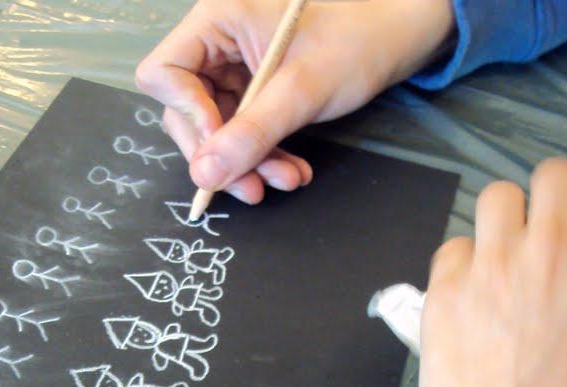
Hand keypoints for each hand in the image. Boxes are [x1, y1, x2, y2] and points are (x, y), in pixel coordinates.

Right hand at [135, 0, 453, 203]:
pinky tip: (290, 170)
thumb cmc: (358, 41)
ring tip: (285, 180)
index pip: (163, 73)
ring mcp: (233, 69)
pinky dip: (263, 156)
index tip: (221, 144)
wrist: (402, 37)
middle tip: (252, 186)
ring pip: (215, 130)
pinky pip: (242, 133)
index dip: (186, 114)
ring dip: (247, 163)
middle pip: (184, 110)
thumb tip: (204, 176)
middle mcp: (217, 43)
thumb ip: (251, 134)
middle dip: (221, 153)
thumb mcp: (302, 90)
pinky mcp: (253, 90)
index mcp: (217, 19)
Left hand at [418, 158, 566, 386]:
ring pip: (496, 196)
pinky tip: (469, 292)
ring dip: (506, 220)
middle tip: (550, 236)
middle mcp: (557, 247)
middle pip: (555, 176)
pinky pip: (453, 247)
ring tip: (505, 255)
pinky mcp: (444, 289)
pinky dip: (462, 263)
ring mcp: (493, 264)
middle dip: (556, 200)